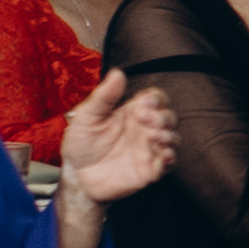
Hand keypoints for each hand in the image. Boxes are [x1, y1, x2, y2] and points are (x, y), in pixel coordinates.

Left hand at [57, 72, 175, 206]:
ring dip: (167, 136)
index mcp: (133, 113)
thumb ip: (104, 96)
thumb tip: (118, 72)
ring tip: (153, 136)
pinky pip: (168, 164)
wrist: (76, 175)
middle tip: (146, 120)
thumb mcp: (87, 116)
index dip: (156, 99)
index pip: (156, 99)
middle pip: (168, 117)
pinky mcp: (149, 169)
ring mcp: (149, 149)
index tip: (145, 102)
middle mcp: (145, 129)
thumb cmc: (81, 143)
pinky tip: (162, 155)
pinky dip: (169, 159)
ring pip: (172, 139)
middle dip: (163, 117)